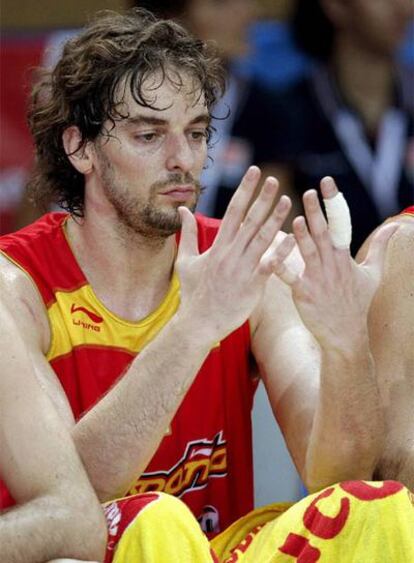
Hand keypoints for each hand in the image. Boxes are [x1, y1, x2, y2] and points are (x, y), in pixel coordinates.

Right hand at [176, 166, 291, 341]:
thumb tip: (182, 210)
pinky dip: (282, 251)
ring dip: (275, 219)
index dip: (245, 190)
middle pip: (249, 220)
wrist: (199, 323)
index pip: (233, 212)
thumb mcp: (185, 261)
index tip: (255, 172)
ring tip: (288, 201)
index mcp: (217, 246)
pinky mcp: (252, 285)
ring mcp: (242, 269)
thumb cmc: (192, 293)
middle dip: (262, 198)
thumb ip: (187, 234)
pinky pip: (270, 265)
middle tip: (274, 180)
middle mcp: (230, 254)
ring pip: (261, 239)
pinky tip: (295, 237)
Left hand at [271, 177, 398, 348]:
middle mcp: (331, 264)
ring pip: (308, 252)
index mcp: (344, 256)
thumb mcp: (374, 273)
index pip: (341, 223)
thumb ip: (381, 247)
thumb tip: (395, 227)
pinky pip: (290, 278)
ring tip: (294, 218)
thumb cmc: (358, 303)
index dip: (334, 202)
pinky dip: (280, 266)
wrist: (346, 335)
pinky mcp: (304, 293)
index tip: (326, 182)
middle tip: (309, 192)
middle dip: (315, 212)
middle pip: (323, 233)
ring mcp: (317, 278)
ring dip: (301, 235)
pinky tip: (270, 256)